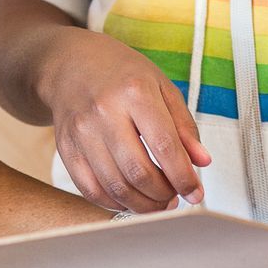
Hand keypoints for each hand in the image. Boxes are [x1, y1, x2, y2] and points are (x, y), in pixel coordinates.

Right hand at [39, 29, 211, 212]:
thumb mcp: (161, 87)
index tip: (195, 194)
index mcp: (135, 91)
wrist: (71, 62)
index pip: (165, 146)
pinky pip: (89, 189)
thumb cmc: (122, 73)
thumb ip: (184, 126)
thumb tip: (202, 163)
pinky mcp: (65, 147)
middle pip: (138, 172)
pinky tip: (128, 198)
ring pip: (115, 186)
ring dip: (142, 205)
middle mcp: (104, 111)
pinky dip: (113, 203)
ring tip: (155, 201)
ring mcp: (81, 131)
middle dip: (163, 195)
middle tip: (173, 198)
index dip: (183, 178)